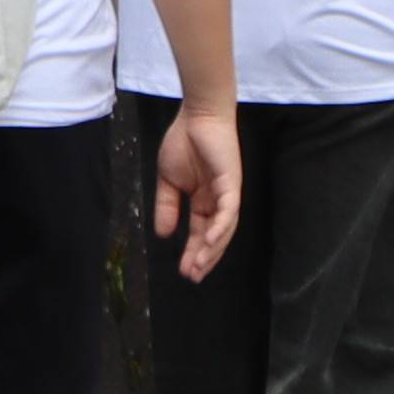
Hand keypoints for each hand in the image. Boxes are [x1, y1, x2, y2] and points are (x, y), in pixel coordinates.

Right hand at [151, 102, 244, 281]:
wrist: (196, 116)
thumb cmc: (183, 142)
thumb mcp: (168, 180)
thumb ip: (167, 207)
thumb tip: (162, 234)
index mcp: (204, 201)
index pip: (200, 232)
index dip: (193, 252)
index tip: (184, 271)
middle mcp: (219, 201)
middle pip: (214, 237)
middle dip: (204, 257)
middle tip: (193, 277)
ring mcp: (227, 193)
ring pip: (224, 228)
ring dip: (212, 248)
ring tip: (199, 265)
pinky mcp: (231, 183)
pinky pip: (229, 211)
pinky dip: (221, 227)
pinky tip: (209, 241)